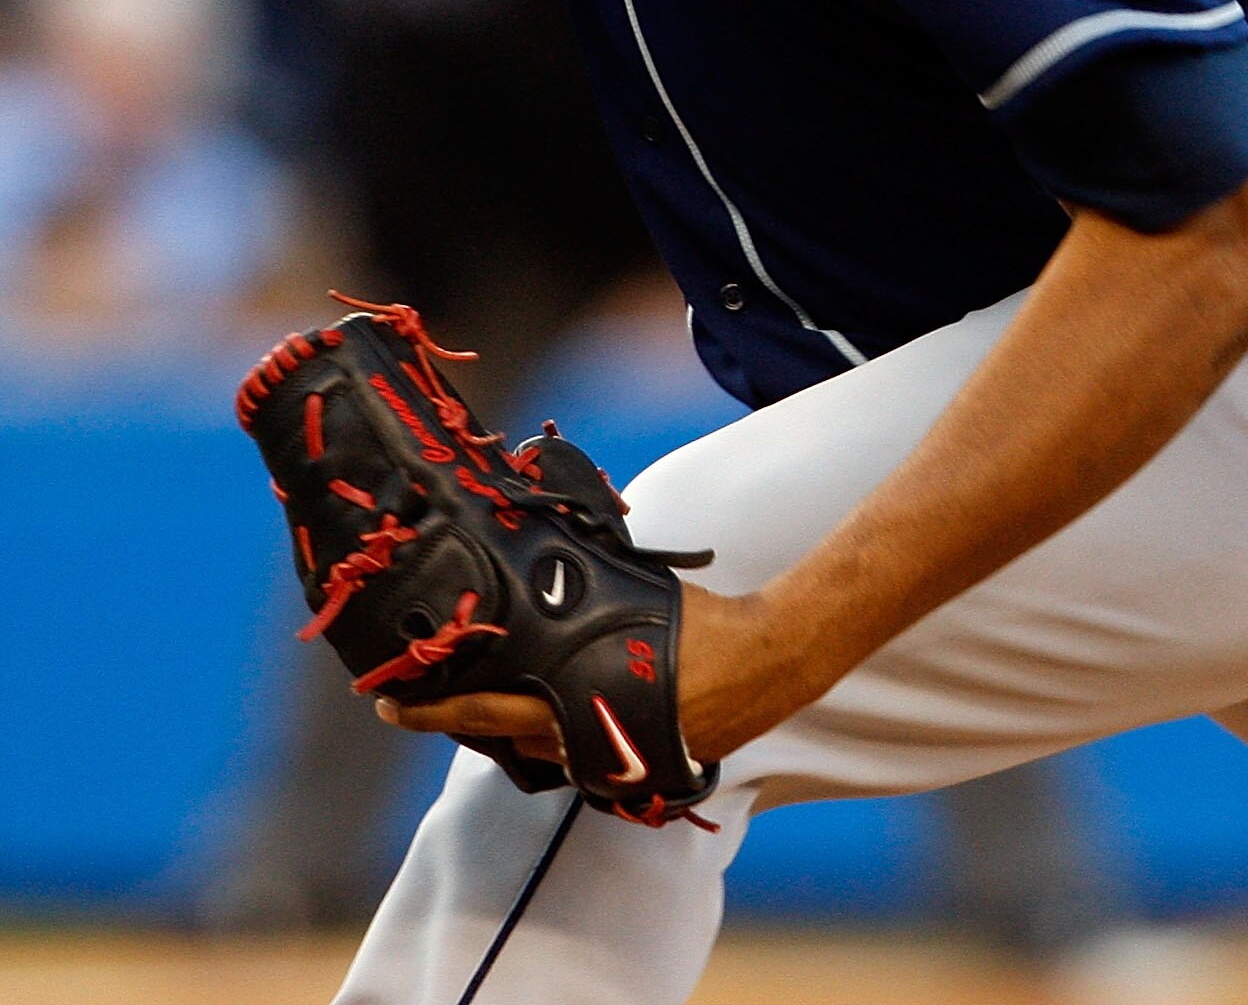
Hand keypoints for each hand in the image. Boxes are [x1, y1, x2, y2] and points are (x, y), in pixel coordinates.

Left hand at [373, 584, 828, 773]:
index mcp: (575, 701)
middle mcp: (583, 743)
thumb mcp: (631, 597)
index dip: (430, 712)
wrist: (766, 662)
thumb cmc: (699, 624)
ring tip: (489, 698)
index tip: (388, 707)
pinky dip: (563, 737)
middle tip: (425, 698)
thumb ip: (582, 597)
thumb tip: (543, 567)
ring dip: (516, 727)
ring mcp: (610, 765)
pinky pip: (581, 759)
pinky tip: (559, 710)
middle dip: (466, 718)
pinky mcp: (637, 773)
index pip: (484, 713)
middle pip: (503, 741)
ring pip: (541, 753)